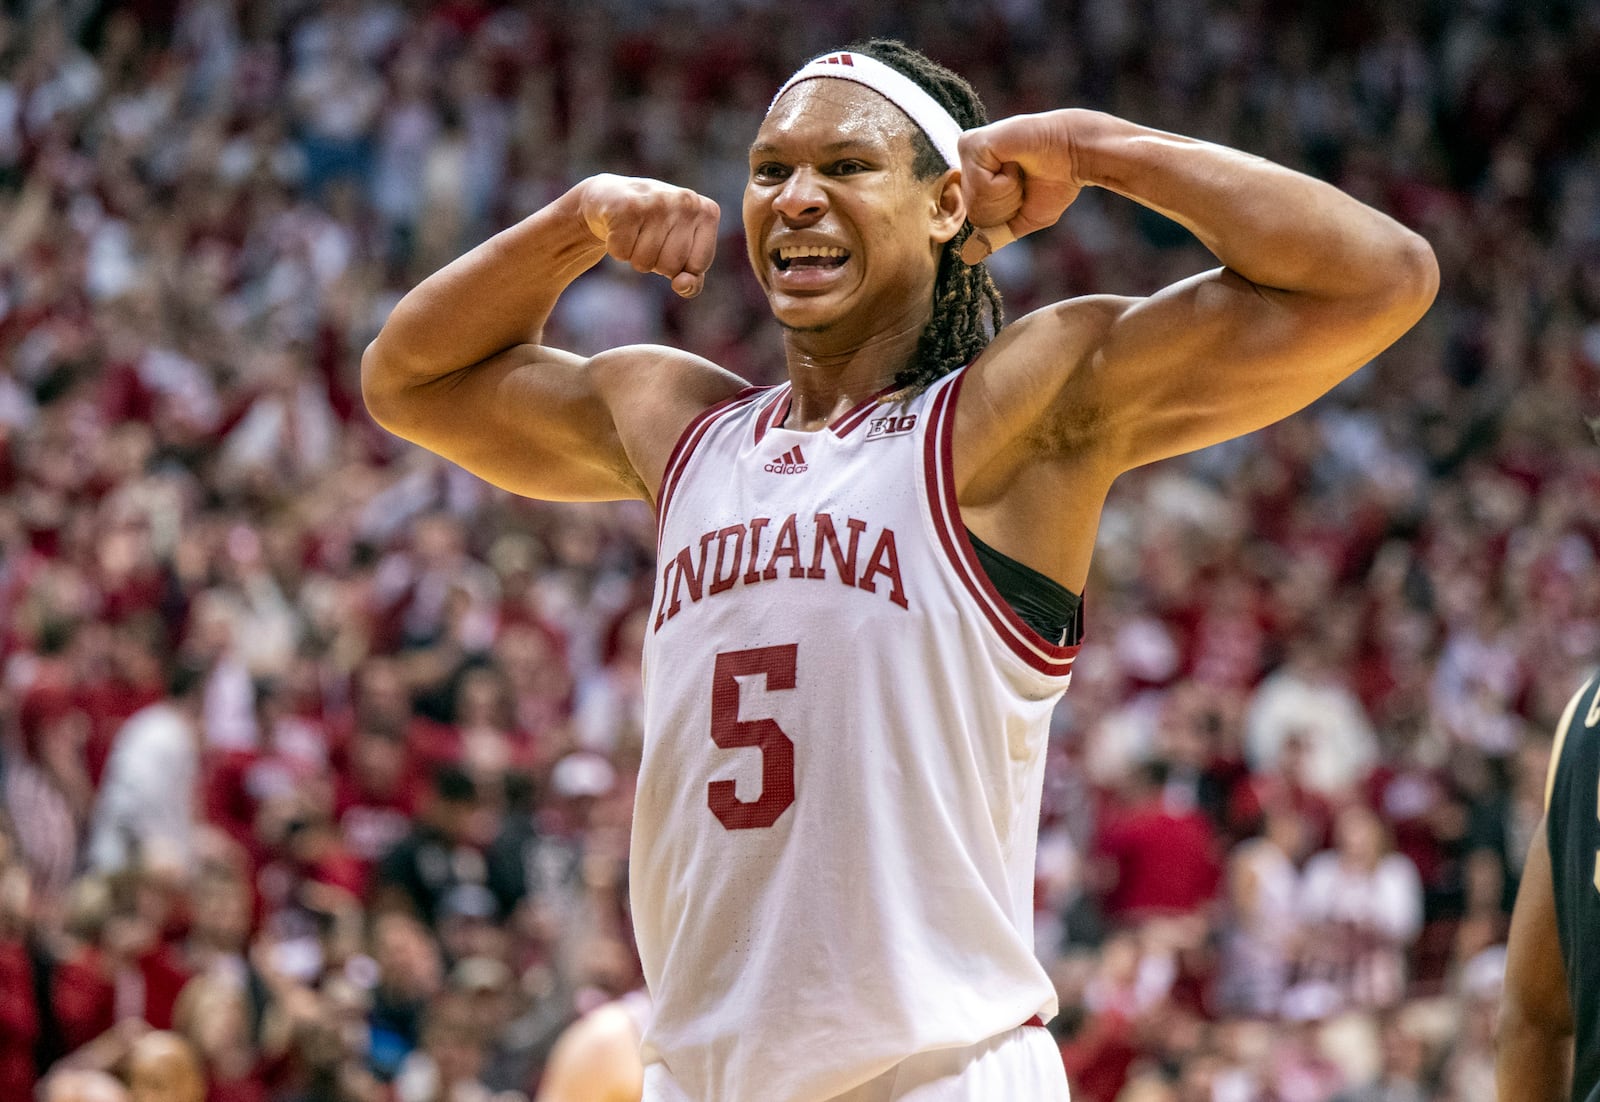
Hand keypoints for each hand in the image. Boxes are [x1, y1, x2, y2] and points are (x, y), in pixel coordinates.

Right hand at [578, 174, 720, 297]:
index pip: (698, 266)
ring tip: (634, 231)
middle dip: (655, 262)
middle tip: (648, 236)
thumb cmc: (652, 229)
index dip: (679, 266)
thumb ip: (693, 279)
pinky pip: (622, 253)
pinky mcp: (627, 206)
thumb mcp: (681, 252)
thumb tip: (682, 285)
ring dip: (634, 256)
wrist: (610, 196)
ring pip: (645, 262)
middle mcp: (687, 202)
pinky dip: (616, 248)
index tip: (671, 244)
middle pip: (670, 266)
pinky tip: (618, 227)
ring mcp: (658, 201)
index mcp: (708, 212)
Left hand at [957, 111, 1088, 263]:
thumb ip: (996, 233)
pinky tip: (1015, 162)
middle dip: (1007, 206)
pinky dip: (1005, 183)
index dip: (1005, 214)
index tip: (1025, 190)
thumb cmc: (1056, 180)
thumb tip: (973, 254)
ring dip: (1008, 193)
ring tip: (1020, 170)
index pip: (975, 218)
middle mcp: (967, 160)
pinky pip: (980, 186)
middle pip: (973, 213)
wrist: (1077, 153)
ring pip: (975, 202)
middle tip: (1025, 180)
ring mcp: (967, 150)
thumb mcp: (1023, 217)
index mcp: (975, 174)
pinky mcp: (973, 144)